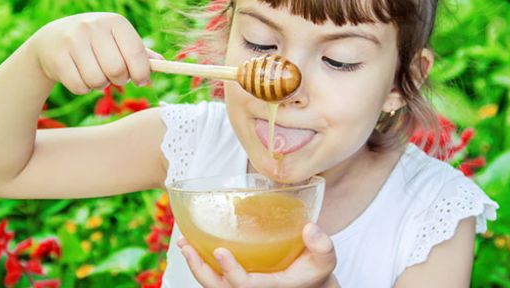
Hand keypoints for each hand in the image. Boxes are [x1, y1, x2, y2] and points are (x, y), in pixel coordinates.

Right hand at [28, 12, 161, 94]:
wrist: (52, 39)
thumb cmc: (97, 43)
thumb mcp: (118, 41)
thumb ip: (140, 53)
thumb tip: (163, 63)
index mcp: (116, 22)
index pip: (136, 52)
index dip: (142, 73)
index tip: (141, 80)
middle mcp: (93, 27)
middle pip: (117, 70)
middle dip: (119, 80)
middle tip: (114, 76)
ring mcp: (73, 40)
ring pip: (97, 81)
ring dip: (100, 85)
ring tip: (96, 74)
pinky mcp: (57, 57)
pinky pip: (79, 87)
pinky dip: (84, 89)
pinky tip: (80, 76)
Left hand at [178, 223, 337, 287]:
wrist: (309, 284)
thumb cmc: (315, 270)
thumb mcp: (326, 259)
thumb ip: (322, 245)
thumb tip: (310, 229)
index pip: (246, 287)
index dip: (232, 272)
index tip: (220, 251)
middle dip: (200, 270)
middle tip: (187, 246)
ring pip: (213, 286)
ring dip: (196, 265)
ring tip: (184, 243)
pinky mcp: (238, 283)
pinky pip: (215, 279)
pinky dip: (201, 264)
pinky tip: (192, 246)